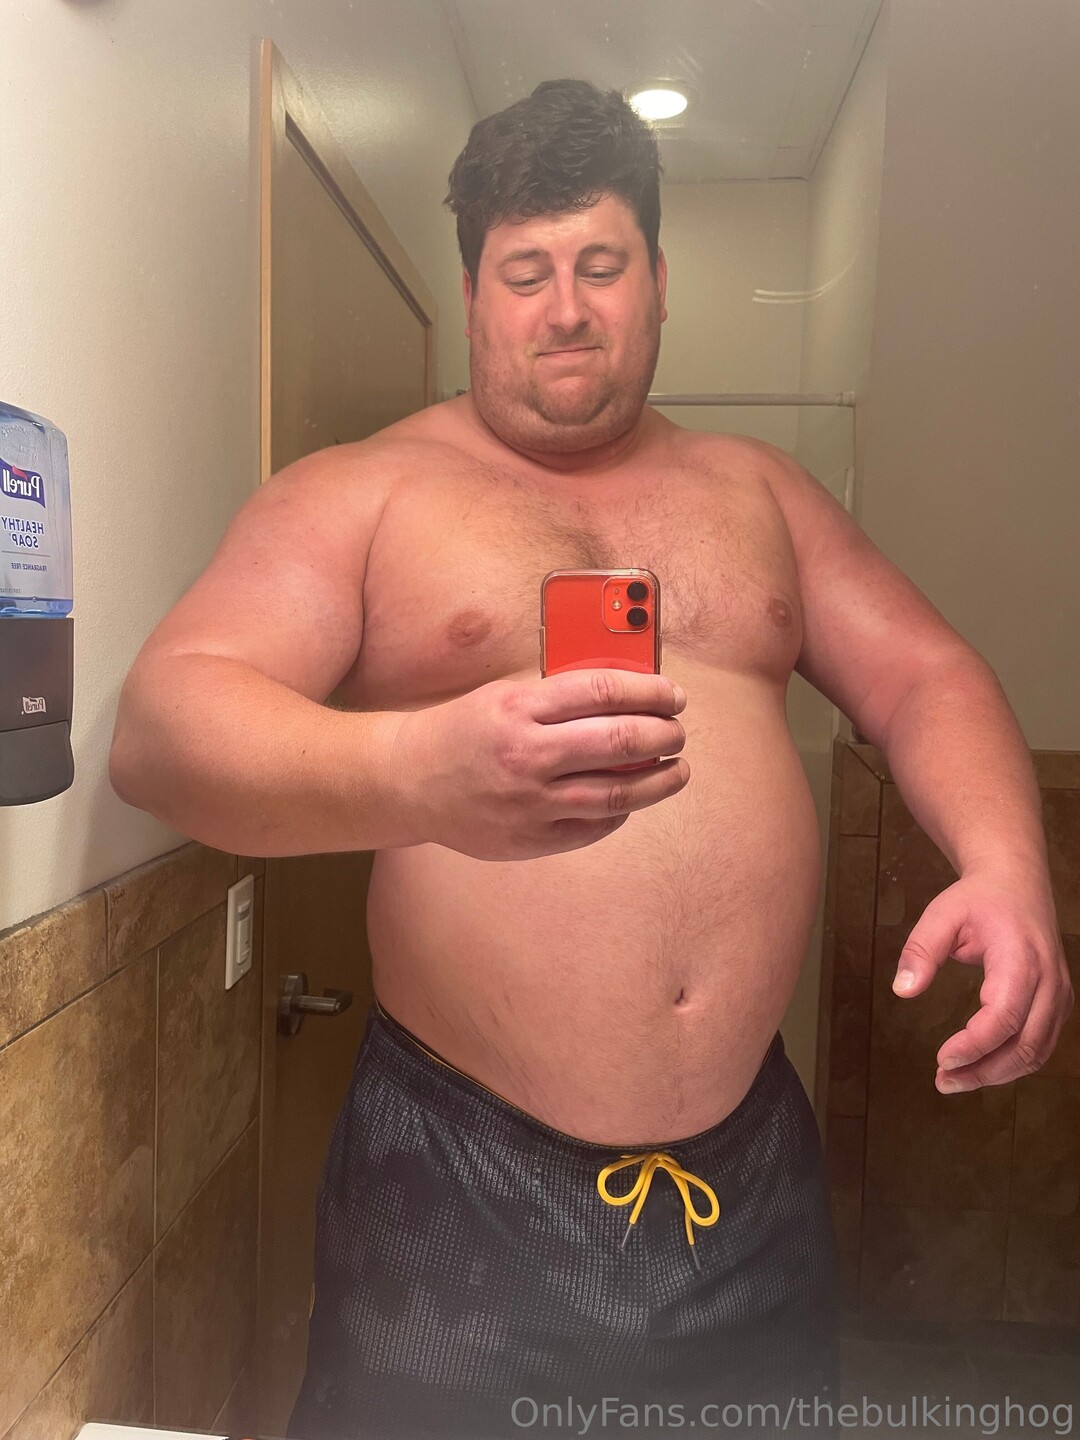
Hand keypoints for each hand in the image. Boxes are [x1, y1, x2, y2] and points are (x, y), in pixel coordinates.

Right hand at [393, 668, 688, 861]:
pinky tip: (632, 797)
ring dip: (659, 781)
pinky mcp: (530, 838)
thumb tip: (630, 693)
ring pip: (616, 794)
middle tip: (677, 731)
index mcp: (520, 708)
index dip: (650, 692)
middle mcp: (526, 755)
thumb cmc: (465, 730)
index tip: (672, 695)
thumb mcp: (504, 694)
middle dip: (663, 734)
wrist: (409, 781)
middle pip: (619, 742)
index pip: (604, 691)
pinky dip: (621, 810)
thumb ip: (559, 694)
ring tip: (677, 769)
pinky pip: (594, 826)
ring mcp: (529, 803)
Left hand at [891, 868, 1073, 1092]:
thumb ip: (920, 950)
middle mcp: (1049, 981)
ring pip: (1037, 1052)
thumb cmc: (978, 899)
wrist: (1016, 882)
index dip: (975, 1045)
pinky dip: (1012, 1063)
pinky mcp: (1057, 1002)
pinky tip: (979, 1066)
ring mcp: (1059, 994)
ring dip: (997, 1074)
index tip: (942, 1060)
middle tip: (943, 1081)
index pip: (1004, 1016)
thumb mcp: (941, 914)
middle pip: (1026, 1044)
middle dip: (984, 1070)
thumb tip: (902, 990)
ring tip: (954, 1080)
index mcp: (1021, 958)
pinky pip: (1041, 1044)